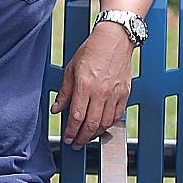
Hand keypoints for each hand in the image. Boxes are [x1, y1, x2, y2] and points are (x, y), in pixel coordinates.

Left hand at [53, 24, 133, 148]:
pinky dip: (109, 124)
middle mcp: (101, 92)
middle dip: (82, 138)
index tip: (68, 138)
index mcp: (85, 85)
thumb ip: (64, 92)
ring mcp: (114, 94)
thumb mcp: (71, 69)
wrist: (115, 39)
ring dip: (95, 134)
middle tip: (76, 143)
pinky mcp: (125, 93)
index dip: (71, 131)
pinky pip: (117, 115)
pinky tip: (102, 126)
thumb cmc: (92, 51)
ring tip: (88, 137)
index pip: (76, 116)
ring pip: (105, 123)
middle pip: (91, 124)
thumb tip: (57, 109)